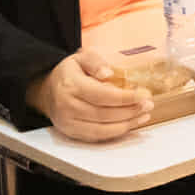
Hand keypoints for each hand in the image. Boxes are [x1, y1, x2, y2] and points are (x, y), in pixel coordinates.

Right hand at [26, 49, 152, 142]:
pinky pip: (98, 137)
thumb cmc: (69, 73)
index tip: (144, 94)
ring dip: (127, 124)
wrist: (46, 91)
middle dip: (130, 111)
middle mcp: (68, 106)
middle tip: (148, 104)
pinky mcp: (73, 133)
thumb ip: (95, 62)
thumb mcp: (80, 58)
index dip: (126, 97)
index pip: (103, 95)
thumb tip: (109, 73)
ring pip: (103, 129)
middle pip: (105, 114)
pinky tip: (130, 124)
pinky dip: (117, 132)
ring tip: (144, 115)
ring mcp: (69, 123)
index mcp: (71, 86)